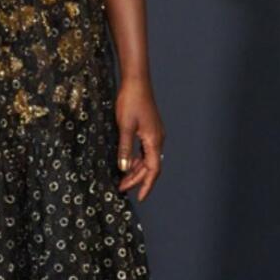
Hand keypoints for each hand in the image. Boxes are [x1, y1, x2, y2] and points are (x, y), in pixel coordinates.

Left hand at [114, 76, 164, 202]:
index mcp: (154, 141)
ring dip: (136, 169)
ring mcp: (155, 134)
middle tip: (121, 187)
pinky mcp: (150, 129)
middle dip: (137, 179)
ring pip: (147, 158)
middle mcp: (158, 139)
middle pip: (150, 166)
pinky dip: (137, 158)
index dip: (146, 185)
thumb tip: (123, 169)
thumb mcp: (125, 126)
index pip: (153, 170)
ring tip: (122, 177)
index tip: (139, 197)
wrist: (136, 81)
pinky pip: (145, 150)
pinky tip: (127, 161)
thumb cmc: (131, 101)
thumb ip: (124, 149)